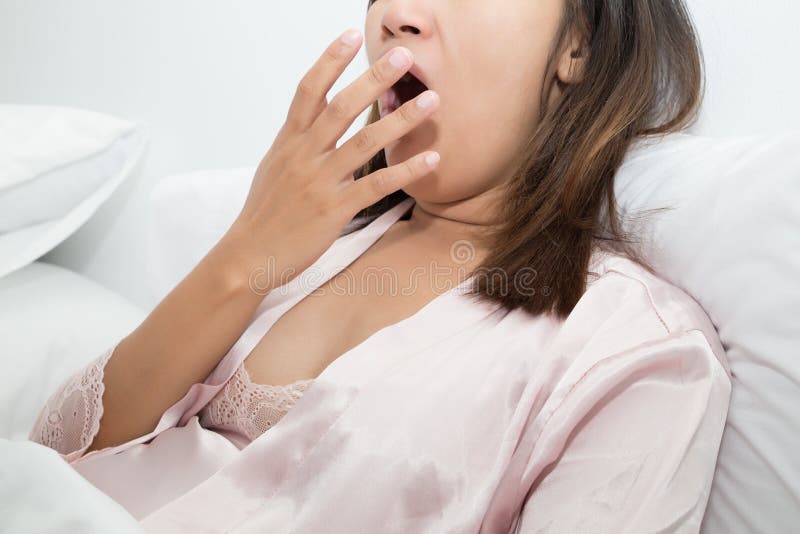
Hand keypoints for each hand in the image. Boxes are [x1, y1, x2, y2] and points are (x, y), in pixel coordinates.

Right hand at [228, 29, 439, 291]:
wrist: (249, 256)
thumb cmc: (264, 213)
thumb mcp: (274, 168)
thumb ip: (297, 142)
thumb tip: (313, 122)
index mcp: (288, 141)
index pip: (309, 90)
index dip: (330, 60)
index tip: (351, 35)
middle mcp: (304, 155)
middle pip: (342, 107)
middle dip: (374, 78)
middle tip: (404, 56)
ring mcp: (319, 182)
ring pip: (364, 142)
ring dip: (402, 119)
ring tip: (432, 100)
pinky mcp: (334, 210)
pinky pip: (376, 185)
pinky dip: (406, 170)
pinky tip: (431, 158)